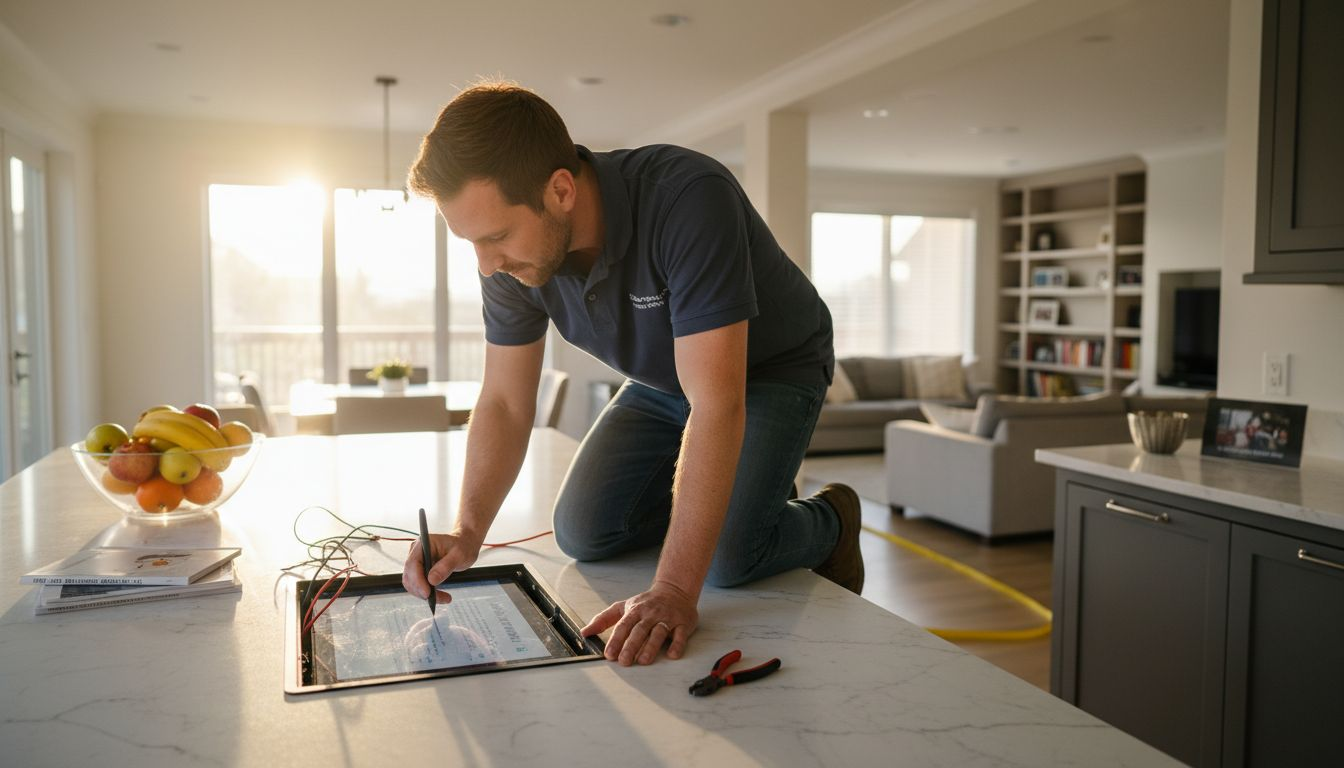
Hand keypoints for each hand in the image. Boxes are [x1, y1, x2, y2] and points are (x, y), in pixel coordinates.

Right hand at [402, 530, 482, 602]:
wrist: (464, 545)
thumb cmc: (463, 546)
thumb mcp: (459, 555)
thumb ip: (445, 566)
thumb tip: (431, 580)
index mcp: (423, 544)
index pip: (413, 564)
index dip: (417, 580)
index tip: (427, 593)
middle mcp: (416, 552)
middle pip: (410, 575)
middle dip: (421, 590)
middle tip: (438, 599)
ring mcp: (416, 562)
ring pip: (412, 583)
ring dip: (424, 594)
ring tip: (444, 598)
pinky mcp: (419, 570)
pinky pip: (418, 585)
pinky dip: (427, 593)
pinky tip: (442, 596)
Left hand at [581, 580, 697, 665]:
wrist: (674, 590)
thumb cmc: (647, 603)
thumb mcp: (623, 607)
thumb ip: (603, 619)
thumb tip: (585, 632)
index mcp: (635, 611)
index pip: (623, 626)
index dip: (616, 640)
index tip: (609, 654)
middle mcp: (651, 614)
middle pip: (640, 630)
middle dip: (631, 646)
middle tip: (624, 661)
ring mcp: (667, 618)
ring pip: (659, 632)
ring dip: (651, 647)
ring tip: (644, 660)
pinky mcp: (683, 623)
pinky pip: (680, 634)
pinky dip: (676, 644)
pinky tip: (671, 655)